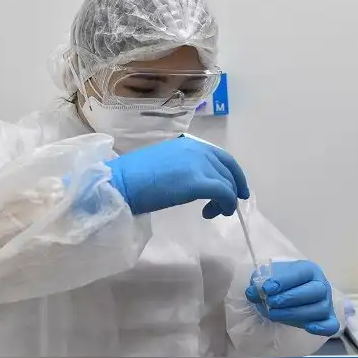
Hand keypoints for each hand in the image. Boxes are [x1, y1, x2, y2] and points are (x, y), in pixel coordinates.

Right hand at [104, 137, 249, 217]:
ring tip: (213, 212)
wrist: (121, 182)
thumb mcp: (163, 163)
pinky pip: (224, 193)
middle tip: (230, 205)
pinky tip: (212, 212)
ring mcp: (199, 165)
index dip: (232, 173)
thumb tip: (191, 180)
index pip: (220, 156)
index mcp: (188, 144)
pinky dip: (224, 204)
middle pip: (228, 169)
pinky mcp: (199, 182)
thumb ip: (182, 166)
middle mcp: (197, 150)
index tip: (235, 188)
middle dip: (233, 188)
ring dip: (225, 200)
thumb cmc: (134, 177)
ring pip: (227, 182)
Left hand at [245, 260, 338, 335]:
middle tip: (270, 302)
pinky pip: (331, 325)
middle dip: (290, 298)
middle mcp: (321, 285)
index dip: (285, 281)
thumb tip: (252, 292)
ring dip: (296, 313)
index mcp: (309, 270)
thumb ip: (259, 284)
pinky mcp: (327, 319)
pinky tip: (308, 327)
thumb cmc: (281, 283)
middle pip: (315, 291)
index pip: (302, 272)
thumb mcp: (268, 279)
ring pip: (320, 309)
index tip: (267, 288)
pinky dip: (322, 328)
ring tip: (274, 314)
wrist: (288, 293)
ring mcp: (326, 303)